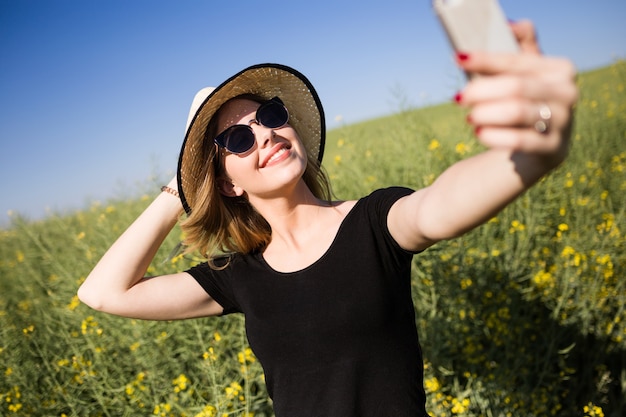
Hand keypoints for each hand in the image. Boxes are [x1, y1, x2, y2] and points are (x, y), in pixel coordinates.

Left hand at [455, 20, 577, 163]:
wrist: (536, 150)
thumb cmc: (525, 104)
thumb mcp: (524, 76)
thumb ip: (519, 48)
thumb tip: (509, 25)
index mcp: (560, 70)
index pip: (517, 61)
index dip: (486, 59)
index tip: (459, 58)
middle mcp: (568, 94)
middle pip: (515, 87)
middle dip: (481, 91)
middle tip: (459, 98)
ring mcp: (563, 123)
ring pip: (516, 112)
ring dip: (484, 114)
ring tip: (469, 117)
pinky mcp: (553, 149)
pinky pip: (518, 140)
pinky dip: (492, 135)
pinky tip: (479, 133)